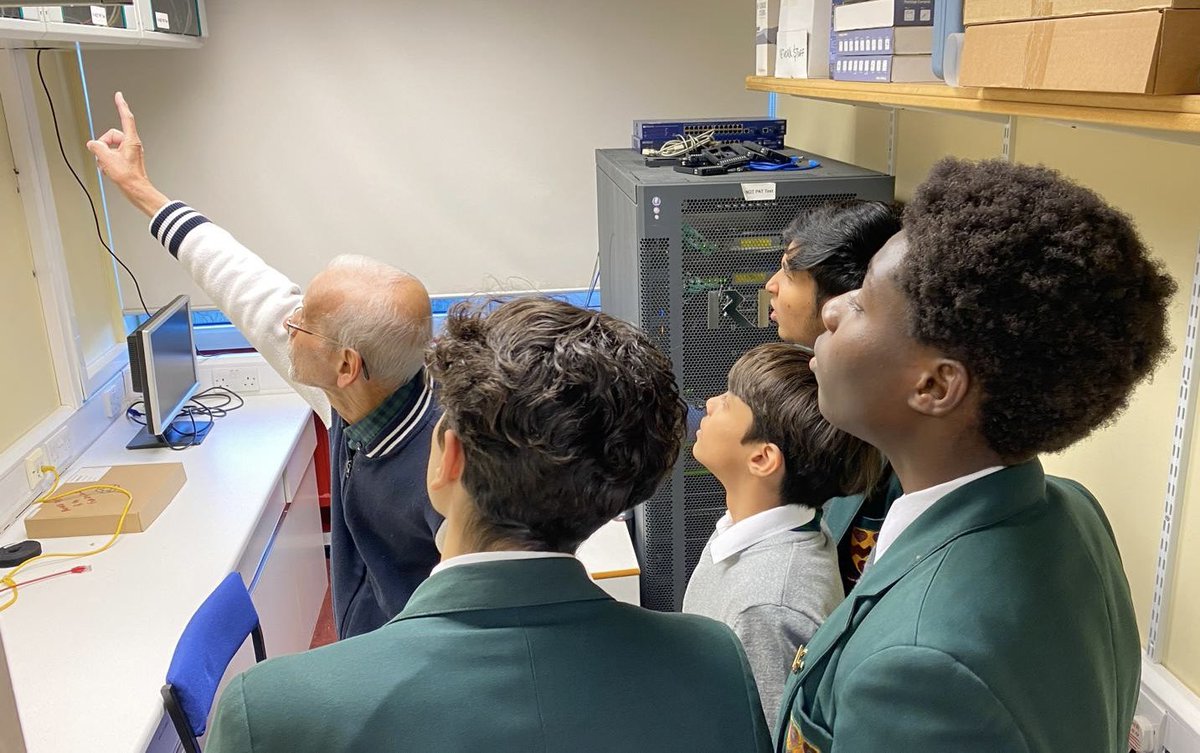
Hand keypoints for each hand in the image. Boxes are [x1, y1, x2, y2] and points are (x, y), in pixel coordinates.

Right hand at [86, 92, 168, 216]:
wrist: (137, 191)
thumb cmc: (129, 177)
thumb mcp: (107, 160)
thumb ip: (97, 148)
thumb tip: (92, 144)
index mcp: (131, 141)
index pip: (126, 118)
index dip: (121, 105)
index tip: (119, 95)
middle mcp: (132, 144)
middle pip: (111, 136)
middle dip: (103, 145)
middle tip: (103, 157)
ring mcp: (130, 152)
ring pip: (110, 147)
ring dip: (104, 156)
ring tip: (107, 166)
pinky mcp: (127, 159)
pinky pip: (113, 154)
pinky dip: (108, 161)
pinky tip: (109, 170)